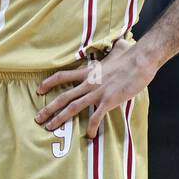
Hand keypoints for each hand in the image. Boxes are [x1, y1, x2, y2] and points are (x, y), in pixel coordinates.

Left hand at [34, 39, 154, 138]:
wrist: (141, 60)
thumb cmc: (131, 54)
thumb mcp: (118, 49)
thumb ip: (115, 48)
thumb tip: (121, 42)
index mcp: (89, 72)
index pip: (63, 76)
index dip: (49, 83)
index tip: (39, 89)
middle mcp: (89, 83)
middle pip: (64, 96)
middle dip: (49, 108)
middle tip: (37, 118)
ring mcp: (98, 92)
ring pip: (74, 107)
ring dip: (60, 118)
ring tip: (50, 128)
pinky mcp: (109, 100)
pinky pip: (96, 117)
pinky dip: (91, 127)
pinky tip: (89, 135)